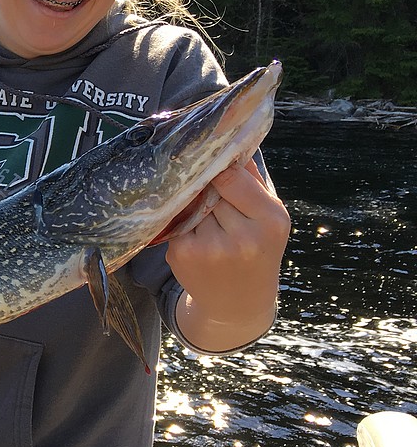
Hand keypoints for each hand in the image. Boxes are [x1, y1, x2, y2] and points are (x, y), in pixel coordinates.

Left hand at [167, 158, 290, 352]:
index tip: (216, 167)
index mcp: (271, 221)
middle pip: (210, 189)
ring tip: (207, 220)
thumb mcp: (270, 218)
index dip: (221, 171)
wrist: (237, 302)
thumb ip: (253, 183)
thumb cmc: (257, 251)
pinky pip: (176, 220)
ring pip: (191, 203)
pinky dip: (181, 222)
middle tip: (210, 194)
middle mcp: (242, 237)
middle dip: (207, 188)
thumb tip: (232, 144)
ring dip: (193, 204)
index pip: (233, 177)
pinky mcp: (182, 254)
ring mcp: (209, 248)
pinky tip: (195, 235)